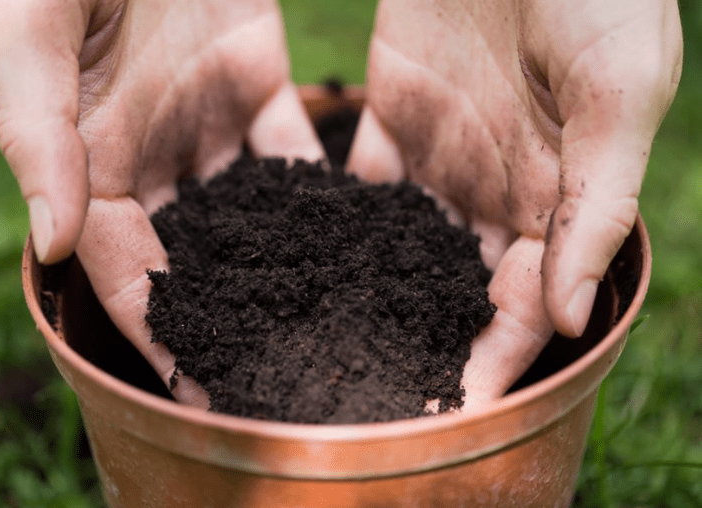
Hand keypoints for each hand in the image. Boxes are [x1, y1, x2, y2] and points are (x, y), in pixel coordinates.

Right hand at [0, 0, 323, 403]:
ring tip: (332, 319)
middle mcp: (151, 150)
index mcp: (93, 156)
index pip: (127, 266)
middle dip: (234, 315)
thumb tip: (55, 246)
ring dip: (286, 262)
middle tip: (282, 373)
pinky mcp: (254, 78)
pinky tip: (357, 231)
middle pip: (197, 254)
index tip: (201, 387)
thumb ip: (40, 135)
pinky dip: (318, 188)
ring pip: (251, 210)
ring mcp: (205, 118)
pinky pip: (290, 146)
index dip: (159, 329)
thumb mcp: (32, 29)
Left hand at [348, 0, 681, 408]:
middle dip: (419, 341)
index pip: (524, 301)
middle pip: (453, 289)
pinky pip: (357, 187)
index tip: (452, 408)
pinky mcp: (393, 119)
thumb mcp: (615, 91)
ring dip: (367, 297)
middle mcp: (495, 191)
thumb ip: (594, 204)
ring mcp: (441, 159)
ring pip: (400, 249)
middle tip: (369, 394)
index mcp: (555, 195)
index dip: (493, 356)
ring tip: (321, 346)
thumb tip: (567, 315)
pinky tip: (297, 266)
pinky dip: (332, 226)